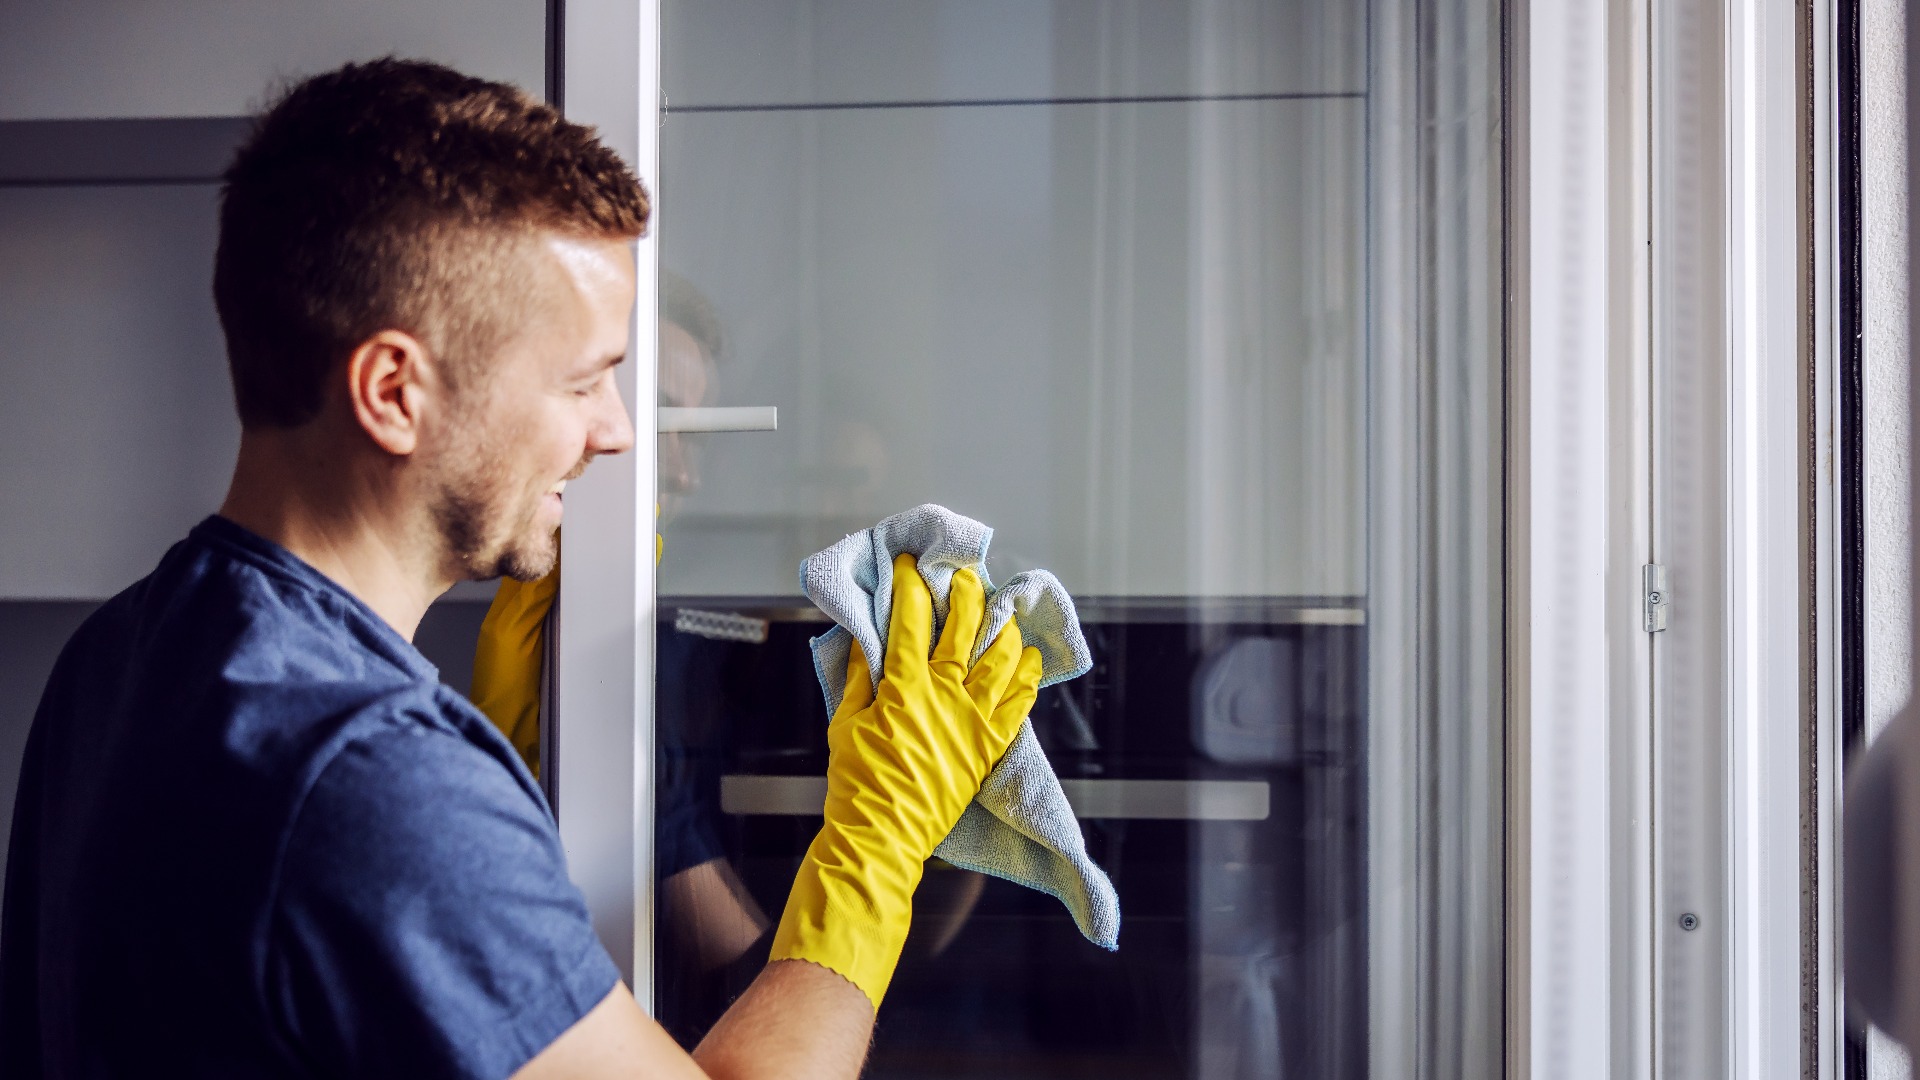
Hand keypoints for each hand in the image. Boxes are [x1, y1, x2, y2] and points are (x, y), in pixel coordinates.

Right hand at [769, 553, 1042, 1007]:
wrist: (882, 839)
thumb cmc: (857, 786)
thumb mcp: (844, 724)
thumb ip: (859, 678)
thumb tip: (866, 642)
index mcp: (904, 688)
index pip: (910, 618)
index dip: (910, 584)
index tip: (910, 565)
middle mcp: (945, 697)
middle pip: (965, 626)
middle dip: (966, 591)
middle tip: (965, 575)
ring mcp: (973, 720)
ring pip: (1002, 658)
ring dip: (1003, 627)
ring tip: (1001, 612)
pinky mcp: (989, 746)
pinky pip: (1021, 702)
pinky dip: (1028, 676)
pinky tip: (1028, 659)